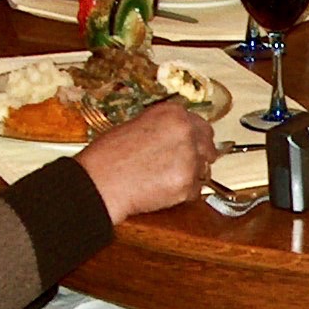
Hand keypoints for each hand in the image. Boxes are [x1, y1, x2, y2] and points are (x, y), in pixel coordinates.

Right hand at [75, 98, 215, 221]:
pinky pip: (195, 191)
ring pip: (203, 169)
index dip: (196, 138)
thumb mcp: (135, 125)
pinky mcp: (187, 184)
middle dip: (200, 156)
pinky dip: (184, 193)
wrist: (99, 182)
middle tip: (185, 165)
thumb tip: (175, 134)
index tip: (194, 144)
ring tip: (165, 178)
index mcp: (173, 114)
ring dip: (191, 175)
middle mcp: (186, 132)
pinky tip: (163, 190)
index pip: (201, 125)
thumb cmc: (108, 156)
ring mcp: (189, 159)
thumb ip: (162, 127)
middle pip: (208, 146)